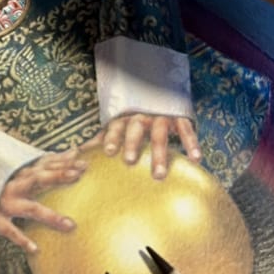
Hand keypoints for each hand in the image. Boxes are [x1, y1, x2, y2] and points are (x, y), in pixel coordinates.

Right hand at [0, 149, 86, 253]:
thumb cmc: (9, 185)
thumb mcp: (27, 171)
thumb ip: (51, 163)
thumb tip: (75, 151)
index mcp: (24, 173)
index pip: (47, 166)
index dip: (65, 164)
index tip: (85, 165)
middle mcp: (16, 185)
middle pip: (38, 179)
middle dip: (57, 176)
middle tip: (76, 176)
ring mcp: (6, 202)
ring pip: (30, 208)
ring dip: (49, 216)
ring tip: (70, 225)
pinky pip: (10, 230)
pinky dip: (21, 239)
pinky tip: (35, 248)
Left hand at [86, 113, 200, 178]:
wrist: (160, 98)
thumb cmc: (133, 121)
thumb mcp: (118, 126)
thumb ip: (101, 139)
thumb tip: (77, 152)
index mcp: (125, 119)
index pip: (116, 127)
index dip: (112, 137)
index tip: (107, 152)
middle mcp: (142, 116)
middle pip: (136, 129)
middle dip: (133, 144)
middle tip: (129, 162)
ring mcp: (162, 116)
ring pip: (160, 134)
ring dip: (160, 154)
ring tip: (159, 175)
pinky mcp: (180, 117)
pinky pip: (186, 130)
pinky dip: (192, 143)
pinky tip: (196, 159)